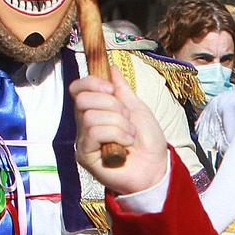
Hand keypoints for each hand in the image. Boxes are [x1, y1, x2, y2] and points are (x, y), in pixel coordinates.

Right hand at [68, 76, 168, 194]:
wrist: (156, 167)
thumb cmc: (147, 142)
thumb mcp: (137, 108)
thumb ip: (122, 89)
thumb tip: (110, 67)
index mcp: (95, 110)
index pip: (78, 89)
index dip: (91, 82)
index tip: (111, 89)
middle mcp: (84, 125)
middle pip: (83, 99)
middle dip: (112, 105)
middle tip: (127, 119)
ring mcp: (83, 141)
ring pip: (91, 116)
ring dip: (118, 123)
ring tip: (130, 135)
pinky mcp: (85, 156)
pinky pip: (94, 133)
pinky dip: (116, 134)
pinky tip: (126, 144)